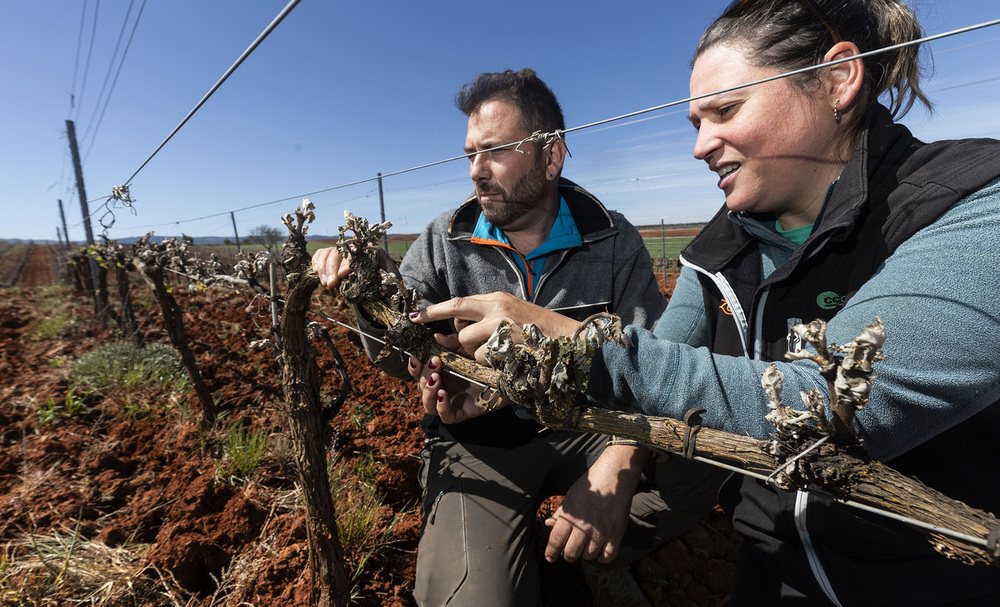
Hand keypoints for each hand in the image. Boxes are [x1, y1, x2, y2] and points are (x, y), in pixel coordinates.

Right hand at [311, 245, 397, 290]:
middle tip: (331, 284)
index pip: (355, 251)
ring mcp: (343, 252)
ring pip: (328, 252)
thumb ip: (384, 274)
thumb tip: (374, 272)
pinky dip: (316, 261)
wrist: (383, 288)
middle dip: (332, 268)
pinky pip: (321, 254)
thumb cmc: (387, 284)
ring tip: (325, 284)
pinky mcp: (333, 258)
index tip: (343, 274)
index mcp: (370, 250)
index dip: (347, 261)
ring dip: (323, 267)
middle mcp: (355, 248)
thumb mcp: (390, 279)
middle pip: (338, 251)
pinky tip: (316, 271)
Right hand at [407, 351, 507, 423]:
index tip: (415, 357)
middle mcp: (441, 389)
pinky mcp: (461, 413)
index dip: (414, 367)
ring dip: (428, 391)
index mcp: (439, 374)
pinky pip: (445, 416)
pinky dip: (441, 406)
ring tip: (436, 378)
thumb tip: (437, 336)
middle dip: (424, 375)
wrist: (507, 377)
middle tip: (435, 362)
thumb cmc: (484, 362)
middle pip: (421, 387)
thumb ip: (452, 344)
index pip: (419, 373)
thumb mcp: (467, 349)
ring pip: (428, 405)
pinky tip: (443, 394)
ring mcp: (450, 402)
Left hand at [409, 292, 577, 363]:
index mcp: (497, 299)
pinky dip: (489, 362)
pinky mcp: (507, 344)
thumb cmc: (538, 329)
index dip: (435, 310)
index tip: (416, 316)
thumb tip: (450, 333)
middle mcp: (497, 308)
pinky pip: (483, 358)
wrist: (567, 339)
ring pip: (469, 343)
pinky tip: (505, 359)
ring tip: (497, 351)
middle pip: (458, 318)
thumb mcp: (510, 314)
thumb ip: (481, 319)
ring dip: (475, 353)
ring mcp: (502, 326)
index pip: (458, 302)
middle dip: (444, 325)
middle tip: (436, 327)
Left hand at [544, 445, 647, 563]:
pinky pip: (607, 556)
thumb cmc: (589, 487)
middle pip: (571, 553)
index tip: (550, 558)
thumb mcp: (570, 497)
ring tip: (586, 545)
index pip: (556, 541)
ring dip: (585, 554)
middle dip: (568, 555)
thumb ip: (560, 514)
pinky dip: (602, 557)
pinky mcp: (616, 534)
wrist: (613, 477)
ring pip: (589, 556)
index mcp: (570, 516)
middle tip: (569, 551)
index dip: (551, 552)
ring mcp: (601, 531)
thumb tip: (548, 524)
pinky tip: (599, 552)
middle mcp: (584, 526)